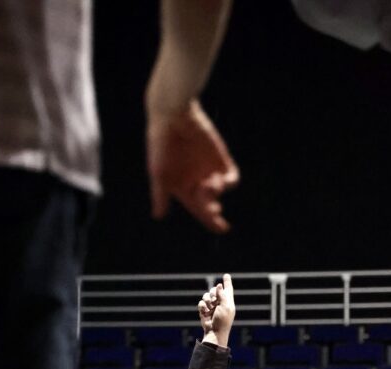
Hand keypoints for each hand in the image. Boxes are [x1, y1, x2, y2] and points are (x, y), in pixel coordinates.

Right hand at [147, 100, 238, 233]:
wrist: (173, 117)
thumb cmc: (160, 145)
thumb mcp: (159, 173)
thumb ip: (160, 194)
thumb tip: (158, 216)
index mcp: (183, 189)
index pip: (199, 211)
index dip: (211, 222)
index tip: (221, 229)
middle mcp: (197, 183)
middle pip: (211, 205)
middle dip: (214, 213)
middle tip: (215, 214)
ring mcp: (210, 171)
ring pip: (220, 192)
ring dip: (216, 193)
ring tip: (208, 184)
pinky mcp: (220, 159)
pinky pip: (232, 177)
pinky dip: (229, 182)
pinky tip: (220, 179)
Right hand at [198, 274, 234, 346]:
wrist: (214, 332)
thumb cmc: (223, 321)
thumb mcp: (226, 307)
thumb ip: (222, 295)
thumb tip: (219, 285)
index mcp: (228, 301)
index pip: (228, 289)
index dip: (227, 282)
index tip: (226, 275)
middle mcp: (220, 302)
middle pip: (214, 290)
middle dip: (213, 293)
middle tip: (215, 301)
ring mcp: (211, 306)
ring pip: (206, 295)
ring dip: (207, 301)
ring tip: (210, 308)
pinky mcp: (204, 310)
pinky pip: (201, 303)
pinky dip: (202, 307)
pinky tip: (205, 313)